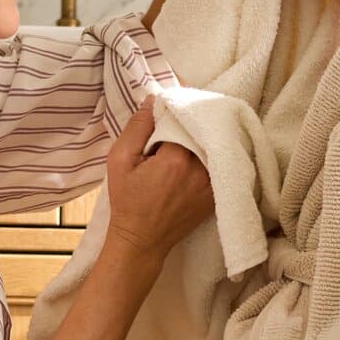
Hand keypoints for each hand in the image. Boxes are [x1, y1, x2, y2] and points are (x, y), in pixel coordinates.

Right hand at [104, 105, 212, 254]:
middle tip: (174, 123)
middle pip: (203, 131)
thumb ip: (137, 127)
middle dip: (191, 123)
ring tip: (184, 139)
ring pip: (213, 146)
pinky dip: (211, 156)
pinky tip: (195, 156)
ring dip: (203, 138)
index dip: (175, 111)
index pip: (184, 119)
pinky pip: (219, 164)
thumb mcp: (120, 160)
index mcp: (176, 159)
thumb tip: (154, 99)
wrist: (142, 240)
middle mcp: (201, 170)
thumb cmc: (127, 201)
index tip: (167, 108)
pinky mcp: (216, 194)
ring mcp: (212, 184)